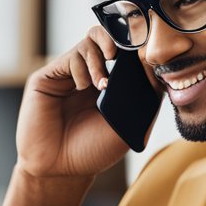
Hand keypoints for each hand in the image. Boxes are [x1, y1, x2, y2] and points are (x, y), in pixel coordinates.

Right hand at [15, 26, 143, 180]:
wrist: (60, 169)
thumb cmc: (93, 151)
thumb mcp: (129, 124)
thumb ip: (144, 96)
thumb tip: (156, 65)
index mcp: (112, 84)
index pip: (127, 52)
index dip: (138, 46)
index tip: (148, 51)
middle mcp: (90, 74)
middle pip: (109, 37)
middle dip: (120, 39)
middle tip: (123, 53)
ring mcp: (69, 74)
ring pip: (91, 41)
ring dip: (101, 58)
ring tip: (102, 85)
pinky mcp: (48, 76)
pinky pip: (72, 56)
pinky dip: (83, 67)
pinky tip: (84, 87)